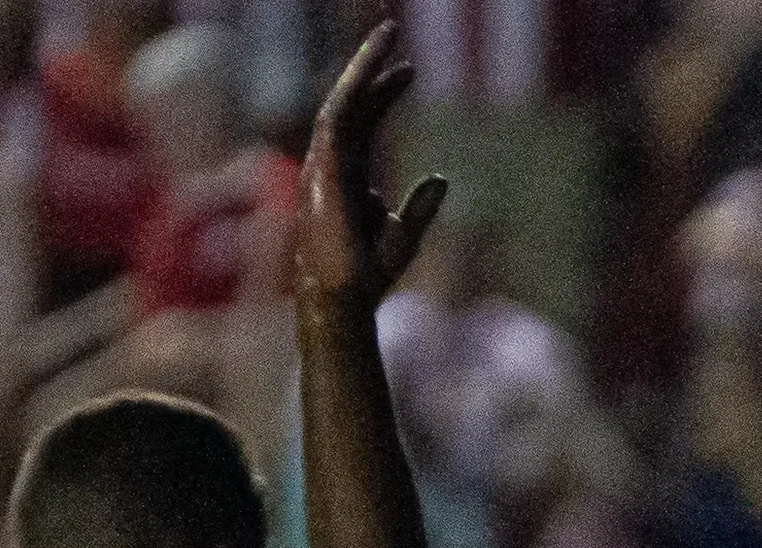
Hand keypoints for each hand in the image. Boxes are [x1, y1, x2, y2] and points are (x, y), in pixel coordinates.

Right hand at [297, 22, 446, 307]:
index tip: (410, 69)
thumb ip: (420, 207)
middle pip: (351, 104)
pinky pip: (338, 116)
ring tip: (388, 35)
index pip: (363, 121)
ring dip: (363, 66)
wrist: (344, 300)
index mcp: (345, 176)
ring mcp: (321, 166)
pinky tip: (375, 65)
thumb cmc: (367, 277)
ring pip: (341, 102)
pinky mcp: (322, 169)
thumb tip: (440, 177)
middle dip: (371, 68)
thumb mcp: (404, 236)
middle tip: (394, 33)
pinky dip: (354, 87)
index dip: (384, 91)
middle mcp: (328, 165)